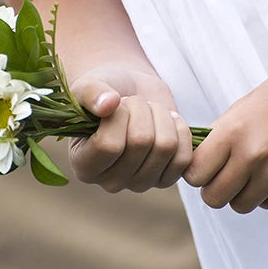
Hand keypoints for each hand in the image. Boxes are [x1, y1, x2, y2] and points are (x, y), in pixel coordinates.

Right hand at [68, 62, 192, 192]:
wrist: (127, 92)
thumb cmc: (102, 91)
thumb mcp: (87, 85)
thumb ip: (91, 93)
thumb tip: (108, 104)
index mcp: (83, 164)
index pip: (108, 145)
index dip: (117, 115)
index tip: (113, 101)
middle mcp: (110, 181)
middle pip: (140, 143)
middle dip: (140, 109)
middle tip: (132, 101)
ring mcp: (139, 183)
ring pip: (165, 146)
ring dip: (160, 116)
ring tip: (148, 108)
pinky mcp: (165, 180)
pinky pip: (184, 157)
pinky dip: (180, 130)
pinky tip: (168, 119)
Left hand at [184, 43, 267, 213]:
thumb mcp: (242, 108)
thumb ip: (220, 136)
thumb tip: (198, 160)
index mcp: (233, 131)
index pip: (194, 173)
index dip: (195, 172)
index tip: (202, 167)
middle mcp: (253, 155)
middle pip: (214, 198)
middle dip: (215, 188)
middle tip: (224, 175)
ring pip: (241, 206)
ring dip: (242, 193)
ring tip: (252, 171)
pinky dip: (267, 194)